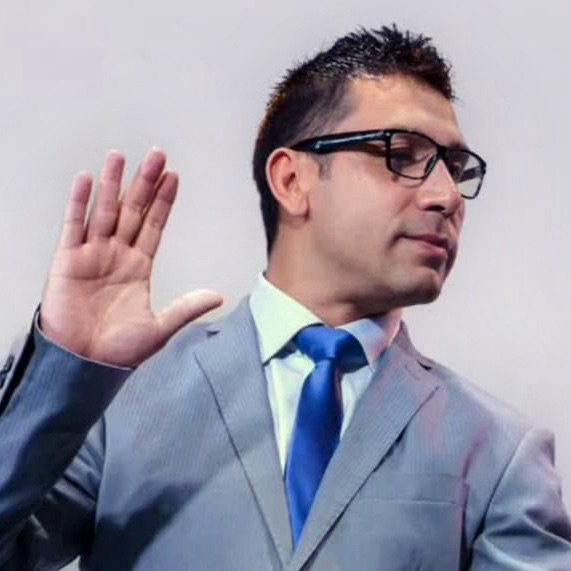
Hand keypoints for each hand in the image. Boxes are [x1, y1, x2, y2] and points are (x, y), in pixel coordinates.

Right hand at [40, 149, 222, 366]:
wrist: (84, 364)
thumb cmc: (117, 349)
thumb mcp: (160, 327)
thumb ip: (187, 307)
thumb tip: (218, 296)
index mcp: (138, 267)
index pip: (154, 226)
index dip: (163, 201)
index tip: (173, 177)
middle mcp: (116, 255)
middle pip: (133, 211)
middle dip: (144, 183)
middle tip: (156, 155)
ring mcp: (91, 255)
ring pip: (105, 211)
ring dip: (113, 184)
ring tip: (122, 156)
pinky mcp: (67, 261)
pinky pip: (74, 226)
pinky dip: (79, 203)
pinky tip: (87, 180)